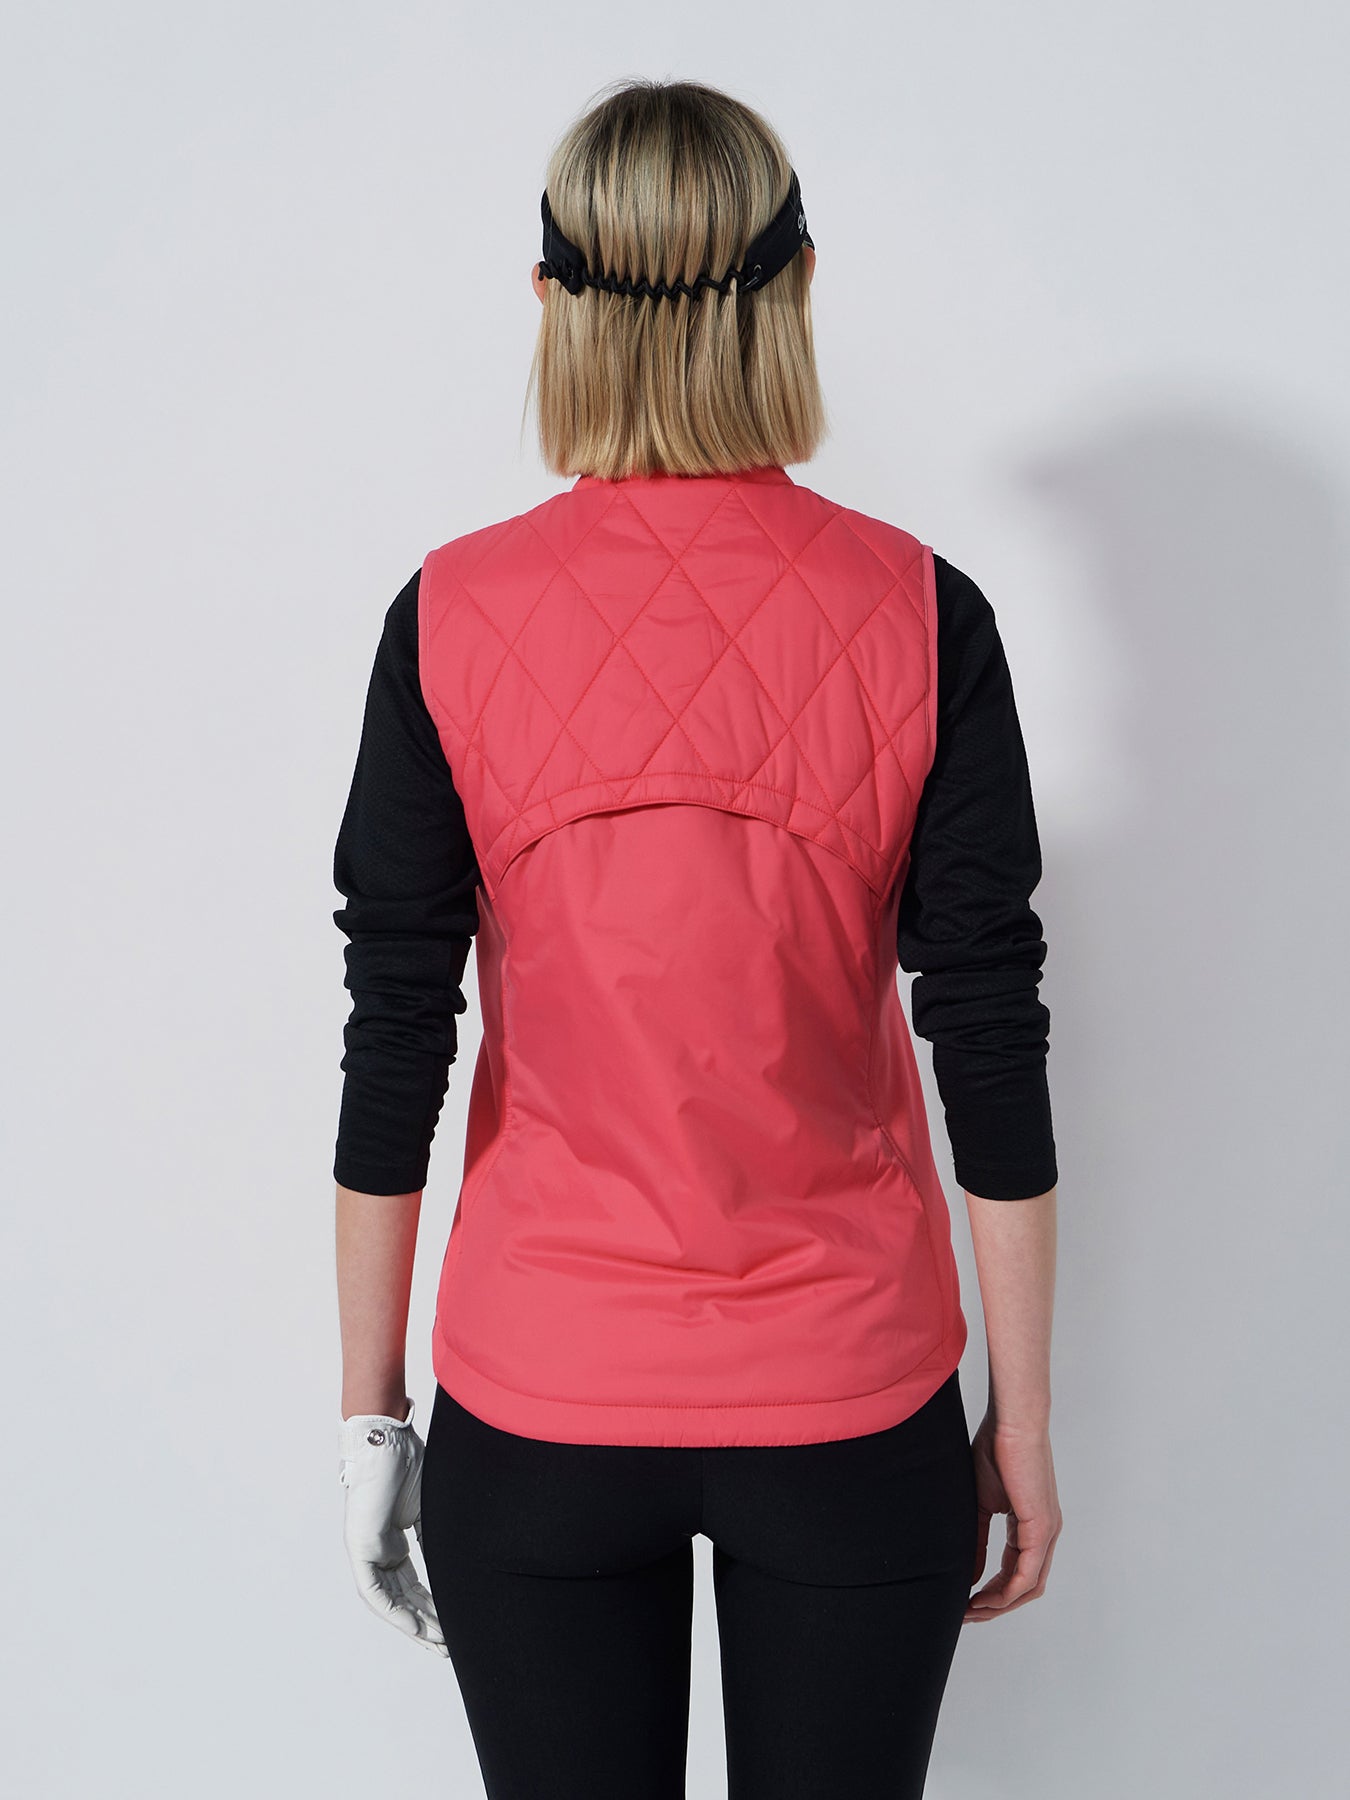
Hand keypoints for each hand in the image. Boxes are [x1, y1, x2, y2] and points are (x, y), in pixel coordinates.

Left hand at [338, 1397, 447, 1655]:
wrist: (387, 1439)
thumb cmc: (408, 1462)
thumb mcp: (429, 1509)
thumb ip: (435, 1539)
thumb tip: (455, 1567)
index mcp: (393, 1540)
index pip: (412, 1584)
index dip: (431, 1607)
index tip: (451, 1627)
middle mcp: (377, 1549)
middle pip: (402, 1598)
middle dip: (425, 1624)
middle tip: (446, 1647)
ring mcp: (366, 1549)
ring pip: (388, 1600)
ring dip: (412, 1623)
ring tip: (437, 1642)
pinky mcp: (359, 1546)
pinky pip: (374, 1590)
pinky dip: (394, 1610)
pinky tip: (413, 1627)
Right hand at [965, 1412, 1061, 1621]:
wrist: (1011, 1422)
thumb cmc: (995, 1449)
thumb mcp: (980, 1502)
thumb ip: (978, 1539)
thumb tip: (971, 1574)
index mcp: (1032, 1526)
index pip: (1016, 1572)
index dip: (992, 1593)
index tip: (965, 1602)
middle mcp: (1045, 1534)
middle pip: (1026, 1587)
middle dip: (996, 1606)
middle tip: (966, 1615)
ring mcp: (1047, 1532)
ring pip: (1029, 1586)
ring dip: (1000, 1604)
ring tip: (971, 1610)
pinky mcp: (1041, 1528)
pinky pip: (1026, 1574)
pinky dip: (1005, 1591)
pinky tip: (983, 1597)